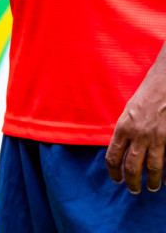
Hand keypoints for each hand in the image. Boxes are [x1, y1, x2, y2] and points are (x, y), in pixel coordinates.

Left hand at [106, 68, 165, 192]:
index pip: (113, 156)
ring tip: (152, 188)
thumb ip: (125, 132)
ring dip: (152, 181)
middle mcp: (138, 135)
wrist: (164, 84)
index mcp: (123, 128)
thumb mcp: (128, 113)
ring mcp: (157, 138)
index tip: (116, 179)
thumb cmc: (145, 96)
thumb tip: (122, 150)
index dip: (114, 171)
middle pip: (132, 166)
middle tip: (134, 190)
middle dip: (132, 181)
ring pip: (153, 167)